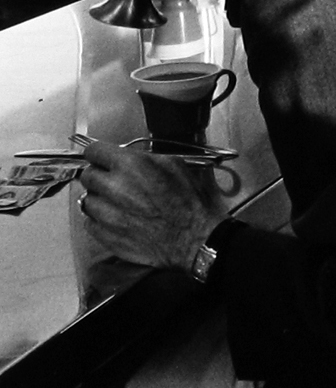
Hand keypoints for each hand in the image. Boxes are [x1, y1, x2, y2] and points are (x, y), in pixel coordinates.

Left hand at [80, 140, 228, 269]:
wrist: (197, 236)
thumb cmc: (191, 202)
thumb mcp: (176, 165)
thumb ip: (146, 159)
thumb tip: (132, 158)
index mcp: (131, 165)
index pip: (94, 151)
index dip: (100, 154)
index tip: (104, 159)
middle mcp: (113, 187)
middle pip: (87, 175)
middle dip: (100, 176)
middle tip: (116, 182)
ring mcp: (106, 214)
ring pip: (87, 200)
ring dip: (100, 199)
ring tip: (120, 203)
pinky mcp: (104, 235)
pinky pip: (90, 222)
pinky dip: (101, 220)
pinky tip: (120, 219)